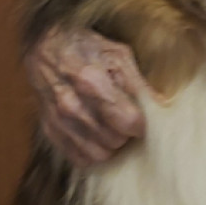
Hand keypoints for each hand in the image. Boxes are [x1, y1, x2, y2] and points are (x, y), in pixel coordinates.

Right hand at [25, 25, 153, 166]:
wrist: (43, 46)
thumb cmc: (85, 47)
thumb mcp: (118, 55)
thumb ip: (139, 84)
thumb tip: (162, 107)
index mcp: (91, 81)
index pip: (129, 122)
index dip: (141, 122)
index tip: (141, 116)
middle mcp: (72, 105)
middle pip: (116, 140)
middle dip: (125, 132)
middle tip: (124, 117)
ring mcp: (58, 120)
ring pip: (99, 154)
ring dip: (110, 144)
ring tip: (110, 125)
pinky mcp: (51, 132)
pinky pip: (80, 158)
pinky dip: (92, 150)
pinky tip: (95, 133)